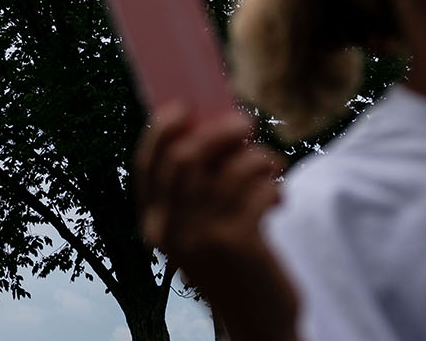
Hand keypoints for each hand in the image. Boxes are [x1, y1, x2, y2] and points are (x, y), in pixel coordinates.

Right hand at [134, 106, 297, 340]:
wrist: (258, 322)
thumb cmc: (234, 263)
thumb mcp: (205, 228)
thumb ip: (201, 187)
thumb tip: (216, 123)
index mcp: (157, 225)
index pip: (146, 166)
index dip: (161, 130)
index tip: (185, 105)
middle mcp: (173, 231)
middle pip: (186, 158)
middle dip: (219, 130)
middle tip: (246, 122)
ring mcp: (204, 238)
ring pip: (229, 169)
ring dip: (258, 157)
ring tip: (272, 166)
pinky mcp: (239, 243)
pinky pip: (257, 188)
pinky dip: (273, 183)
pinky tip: (279, 197)